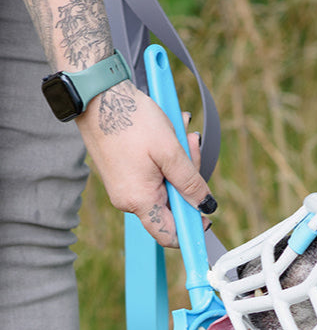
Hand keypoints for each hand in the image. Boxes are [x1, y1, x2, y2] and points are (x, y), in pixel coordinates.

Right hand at [76, 81, 213, 247]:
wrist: (96, 94)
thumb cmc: (131, 120)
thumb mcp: (171, 152)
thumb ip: (191, 183)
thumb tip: (206, 207)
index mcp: (139, 200)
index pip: (169, 235)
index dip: (191, 228)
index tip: (207, 217)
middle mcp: (128, 200)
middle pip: (172, 205)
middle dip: (190, 180)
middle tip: (194, 145)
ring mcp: (124, 187)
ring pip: (165, 186)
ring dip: (180, 164)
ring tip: (182, 134)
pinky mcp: (122, 173)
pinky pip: (153, 175)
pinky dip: (166, 159)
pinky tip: (170, 136)